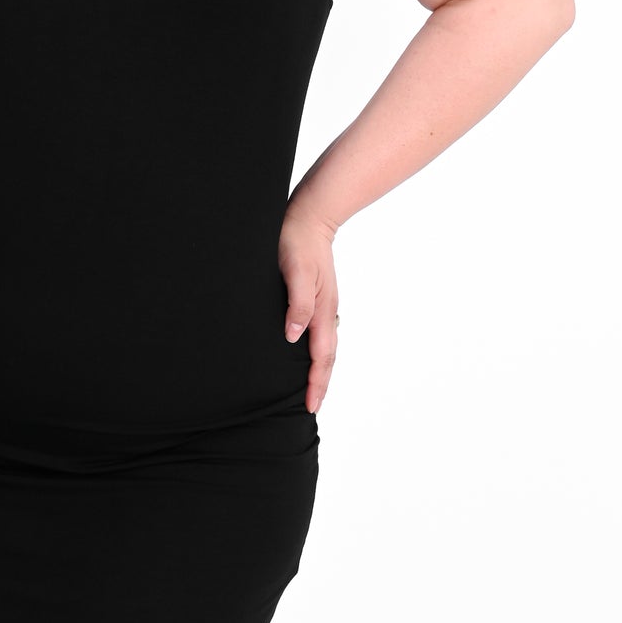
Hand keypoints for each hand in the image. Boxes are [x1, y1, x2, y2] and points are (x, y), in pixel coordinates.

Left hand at [277, 201, 339, 414]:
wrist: (309, 216)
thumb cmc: (296, 242)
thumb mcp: (295, 271)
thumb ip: (297, 303)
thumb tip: (293, 336)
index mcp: (323, 310)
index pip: (321, 357)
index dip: (316, 382)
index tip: (310, 405)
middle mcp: (327, 311)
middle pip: (327, 356)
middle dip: (320, 383)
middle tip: (312, 406)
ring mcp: (325, 305)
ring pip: (325, 345)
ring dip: (320, 368)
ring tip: (312, 387)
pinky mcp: (318, 297)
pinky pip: (320, 332)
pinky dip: (316, 350)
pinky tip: (306, 351)